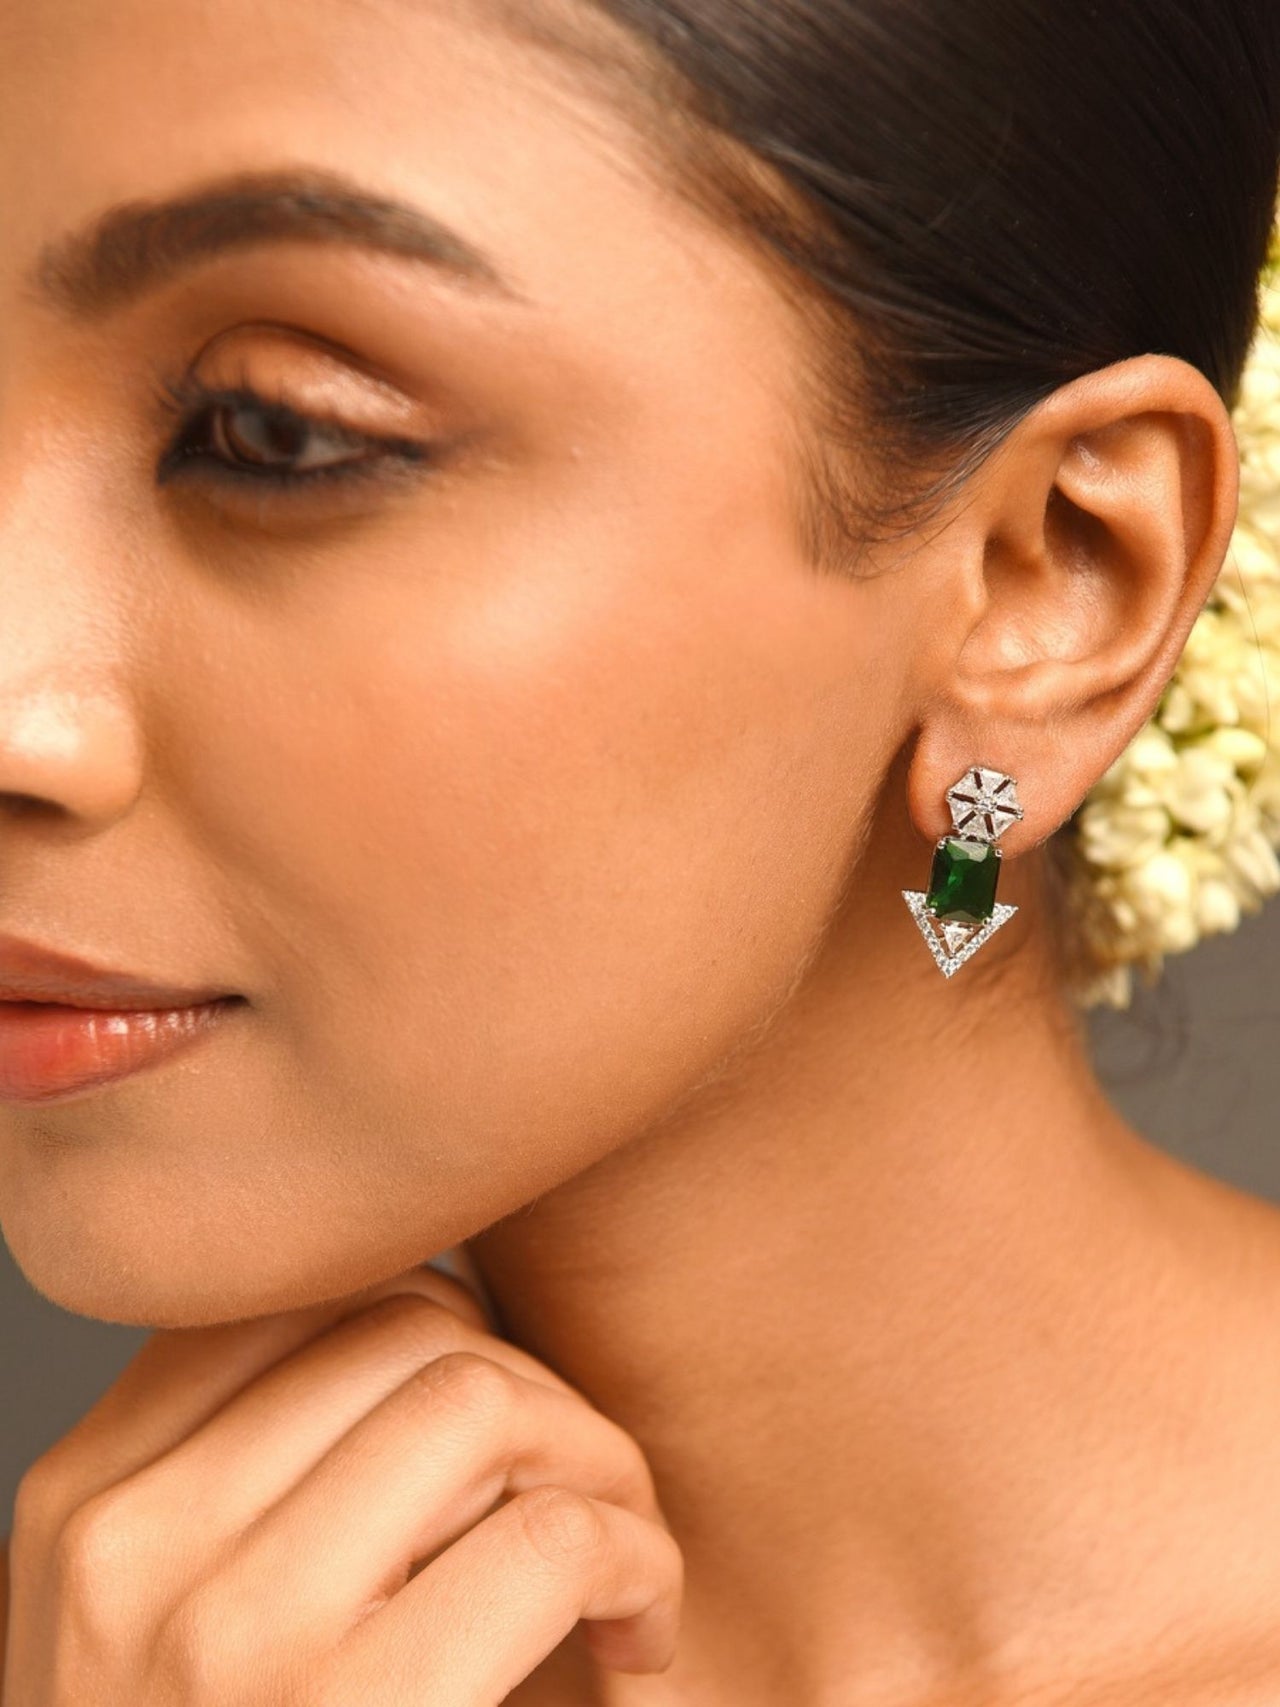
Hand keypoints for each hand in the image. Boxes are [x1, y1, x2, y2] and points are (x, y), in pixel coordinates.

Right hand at [1, 1264, 681, 1703]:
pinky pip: (549, 1535)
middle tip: (581, 1487)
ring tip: (617, 1557)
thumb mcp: (175, 1623)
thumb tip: (434, 1310)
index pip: (301, 1291)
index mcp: (82, 1504)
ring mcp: (224, 1637)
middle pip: (404, 1323)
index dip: (439, 1323)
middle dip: (534, 1383)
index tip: (494, 1419)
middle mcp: (126, 1545)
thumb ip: (258, 1475)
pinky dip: (637, 1558)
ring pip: (478, 1396)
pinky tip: (636, 1635)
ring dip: (597, 1459)